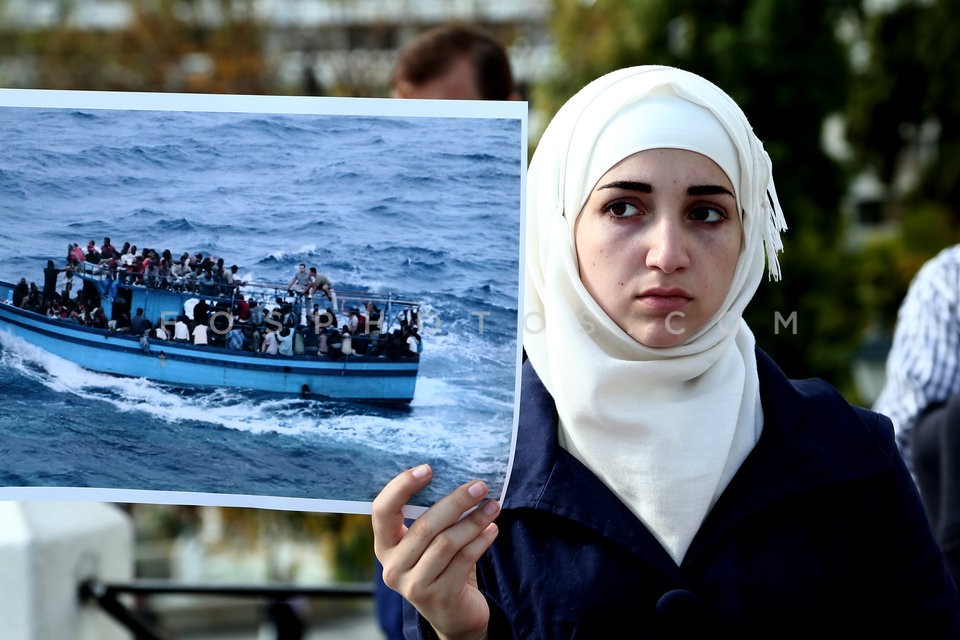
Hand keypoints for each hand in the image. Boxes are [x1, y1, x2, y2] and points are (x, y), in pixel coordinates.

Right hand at [372, 465, 499, 639]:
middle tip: (479, 486)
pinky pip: (464, 560)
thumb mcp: (429, 543)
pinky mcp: (439, 596)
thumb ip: (433, 517)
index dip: (402, 487)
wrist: (454, 615)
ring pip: (446, 543)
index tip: (428, 468)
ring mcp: (413, 585)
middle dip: (455, 501)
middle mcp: (392, 567)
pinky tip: (492, 530)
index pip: (382, 511)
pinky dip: (480, 541)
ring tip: (493, 506)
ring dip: (474, 521)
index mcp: (385, 546)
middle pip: (424, 525)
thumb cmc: (443, 567)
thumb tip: (459, 477)